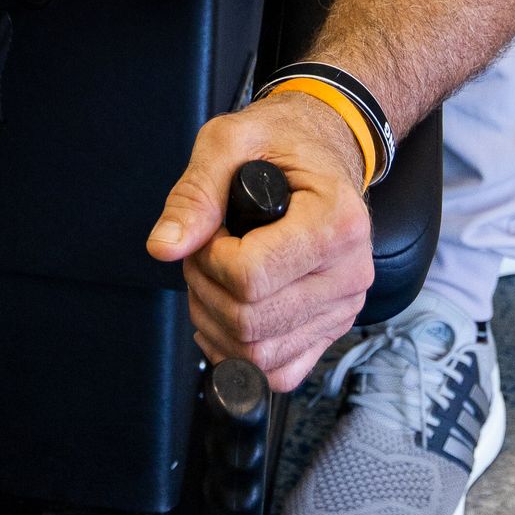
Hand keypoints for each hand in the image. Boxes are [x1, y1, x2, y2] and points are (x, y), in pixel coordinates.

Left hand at [147, 94, 371, 392]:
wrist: (323, 150)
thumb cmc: (280, 143)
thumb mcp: (229, 142)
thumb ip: (195, 194)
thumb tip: (163, 246)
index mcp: (336, 221)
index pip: (251, 277)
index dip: (210, 259)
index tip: (211, 231)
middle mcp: (351, 272)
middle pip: (251, 322)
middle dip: (207, 290)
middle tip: (205, 252)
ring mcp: (344, 307)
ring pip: (260, 355)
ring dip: (216, 322)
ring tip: (215, 276)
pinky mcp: (331, 330)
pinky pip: (280, 372)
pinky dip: (239, 354)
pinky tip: (227, 313)